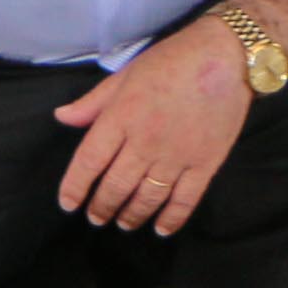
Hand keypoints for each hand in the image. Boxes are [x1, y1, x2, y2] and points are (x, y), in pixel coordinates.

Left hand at [52, 21, 259, 235]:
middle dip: (102, 207)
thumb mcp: (124, 75)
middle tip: (95, 218)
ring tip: (123, 223)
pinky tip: (162, 229)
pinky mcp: (205, 164)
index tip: (68, 204)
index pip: (89, 161)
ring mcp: (176, 156)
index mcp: (120, 118)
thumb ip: (93, 103)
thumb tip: (62, 118)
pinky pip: (185, 200)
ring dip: (132, 215)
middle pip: (116, 185)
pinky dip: (172, 218)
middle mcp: (145, 142)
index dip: (75, 187)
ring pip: (147, 197)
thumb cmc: (171, 61)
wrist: (224, 58)